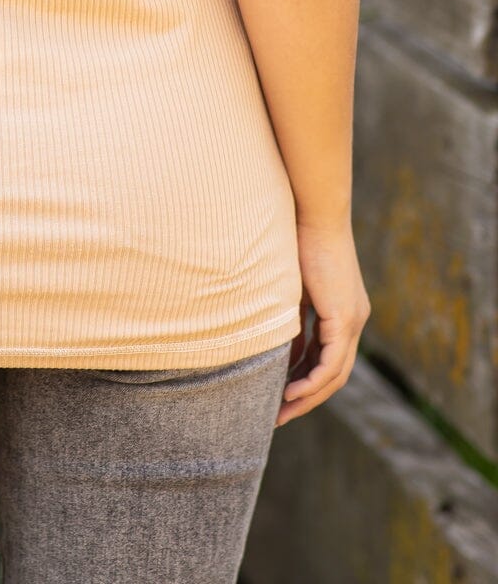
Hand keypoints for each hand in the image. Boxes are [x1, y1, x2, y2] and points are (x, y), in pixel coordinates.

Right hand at [276, 215, 370, 427]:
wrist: (312, 213)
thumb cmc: (296, 239)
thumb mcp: (292, 288)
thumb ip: (290, 317)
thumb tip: (275, 344)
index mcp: (344, 311)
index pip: (328, 358)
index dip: (305, 380)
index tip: (282, 395)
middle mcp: (355, 319)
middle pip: (335, 374)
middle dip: (307, 398)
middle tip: (281, 415)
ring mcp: (353, 320)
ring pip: (335, 374)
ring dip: (308, 396)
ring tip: (282, 411)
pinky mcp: (345, 317)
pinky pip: (331, 363)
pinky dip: (311, 381)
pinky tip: (290, 391)